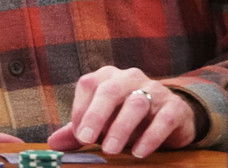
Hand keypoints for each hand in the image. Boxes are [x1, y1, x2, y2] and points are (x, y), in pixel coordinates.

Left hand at [48, 66, 194, 157]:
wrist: (172, 116)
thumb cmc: (126, 117)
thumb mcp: (102, 121)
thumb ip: (77, 130)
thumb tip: (53, 142)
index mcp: (108, 76)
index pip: (89, 85)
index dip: (80, 109)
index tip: (78, 134)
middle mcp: (130, 78)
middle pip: (110, 90)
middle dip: (96, 115)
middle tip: (86, 139)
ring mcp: (154, 90)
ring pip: (136, 103)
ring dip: (121, 127)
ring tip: (111, 150)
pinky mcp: (175, 107)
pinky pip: (163, 119)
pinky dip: (150, 136)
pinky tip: (139, 152)